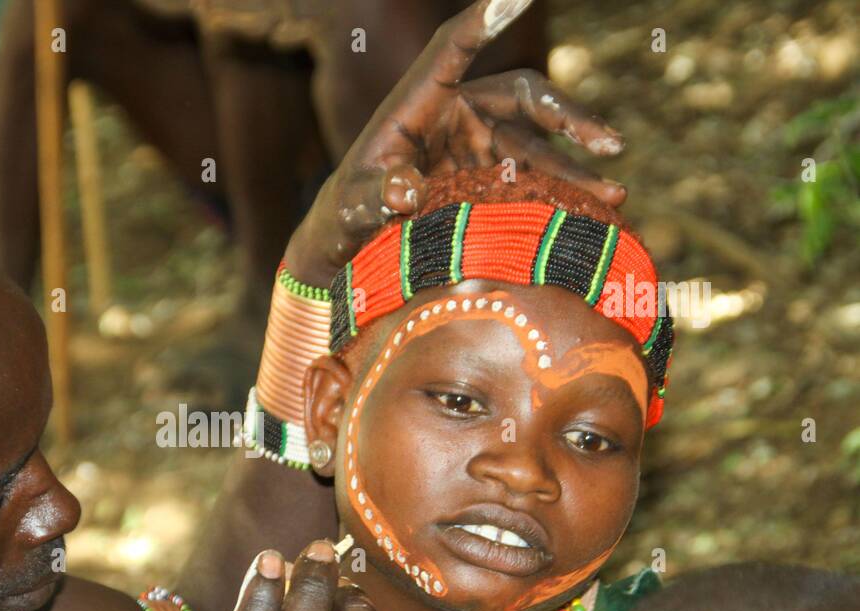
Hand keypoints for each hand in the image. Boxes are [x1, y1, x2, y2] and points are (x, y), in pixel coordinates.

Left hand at [285, 0, 626, 285]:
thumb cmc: (344, 213)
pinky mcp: (489, 173)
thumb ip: (374, 198)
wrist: (352, 240)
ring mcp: (478, 142)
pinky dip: (562, 192)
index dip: (482, 21)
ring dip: (575, 167)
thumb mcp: (352, 207)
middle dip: (567, 118)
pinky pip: (533, 177)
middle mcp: (456, 112)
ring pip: (537, 144)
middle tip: (608, 144)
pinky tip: (596, 210)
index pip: (451, 48)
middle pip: (523, 97)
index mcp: (416, 101)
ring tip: (613, 193)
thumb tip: (403, 193)